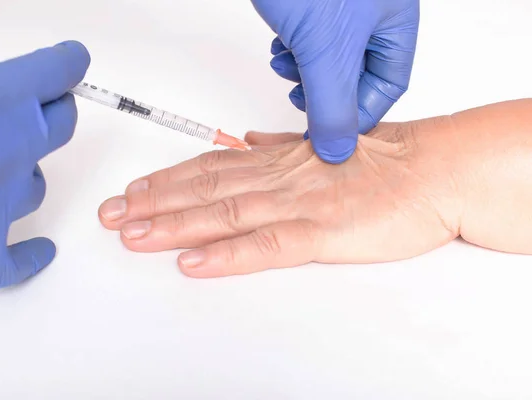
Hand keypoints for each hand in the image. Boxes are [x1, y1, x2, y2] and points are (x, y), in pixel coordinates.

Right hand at [0, 0, 90, 287]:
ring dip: (24, 170)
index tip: (71, 59)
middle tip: (39, 104)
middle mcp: (7, 151)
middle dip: (55, 110)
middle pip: (60, 125)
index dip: (67, 63)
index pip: (55, 73)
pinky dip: (29, 254)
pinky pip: (19, 260)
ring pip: (36, 183)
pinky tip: (40, 250)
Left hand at [98, 120, 460, 277]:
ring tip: (133, 234)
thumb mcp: (323, 143)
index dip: (167, 178)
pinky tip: (193, 262)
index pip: (210, 167)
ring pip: (222, 215)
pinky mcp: (322, 232)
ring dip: (173, 224)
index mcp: (278, 158)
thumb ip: (281, 144)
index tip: (134, 190)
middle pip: (203, 189)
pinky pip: (265, 245)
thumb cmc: (385, 159)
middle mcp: (279, 178)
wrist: (433, 170)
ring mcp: (298, 204)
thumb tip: (248, 139)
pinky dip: (226, 254)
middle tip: (113, 214)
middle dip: (152, 202)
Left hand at [251, 0, 418, 162]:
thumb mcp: (325, 49)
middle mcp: (373, 14)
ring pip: (326, 62)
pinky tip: (279, 46)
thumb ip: (331, 107)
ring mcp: (341, 9)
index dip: (356, 118)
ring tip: (285, 63)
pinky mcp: (310, 5)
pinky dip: (290, 51)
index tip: (327, 137)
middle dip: (323, 93)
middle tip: (303, 98)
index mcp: (395, 21)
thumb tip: (337, 151)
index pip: (387, 88)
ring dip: (301, 72)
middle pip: (355, 77)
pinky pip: (307, 41)